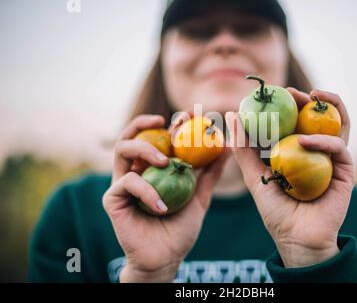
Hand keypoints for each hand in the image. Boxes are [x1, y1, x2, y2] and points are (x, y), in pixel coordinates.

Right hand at [103, 113, 229, 281]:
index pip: (155, 137)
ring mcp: (121, 183)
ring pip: (122, 149)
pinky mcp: (113, 199)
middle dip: (146, 123)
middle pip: (131, 135)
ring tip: (165, 161)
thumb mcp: (199, 196)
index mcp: (151, 168)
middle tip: (166, 122)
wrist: (165, 258)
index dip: (169, 122)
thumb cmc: (179, 228)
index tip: (188, 115)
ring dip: (145, 149)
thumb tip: (225, 147)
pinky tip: (163, 206)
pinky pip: (128, 182)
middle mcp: (135, 171)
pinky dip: (147, 191)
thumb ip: (208, 174)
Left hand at [225, 89, 354, 267]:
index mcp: (300, 151)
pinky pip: (339, 148)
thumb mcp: (255, 177)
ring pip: (340, 124)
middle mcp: (319, 151)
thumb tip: (232, 118)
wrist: (295, 239)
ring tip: (313, 96)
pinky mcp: (345, 171)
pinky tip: (304, 140)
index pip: (298, 120)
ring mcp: (333, 160)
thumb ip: (244, 151)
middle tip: (292, 92)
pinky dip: (324, 140)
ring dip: (330, 105)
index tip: (274, 93)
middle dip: (308, 99)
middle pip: (319, 117)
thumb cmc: (276, 211)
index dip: (290, 103)